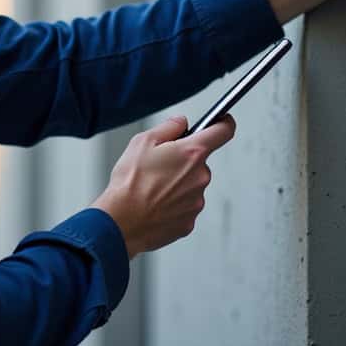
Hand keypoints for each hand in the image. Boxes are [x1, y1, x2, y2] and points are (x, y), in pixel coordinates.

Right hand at [90, 115, 235, 258]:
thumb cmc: (129, 183)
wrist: (121, 222)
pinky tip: (155, 205)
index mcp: (192, 153)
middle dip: (184, 161)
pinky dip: (173, 204)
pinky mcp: (190, 221)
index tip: (221, 122)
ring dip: (178, 184)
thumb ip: (168, 127)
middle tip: (160, 166)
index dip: (223, 123)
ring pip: (192, 185)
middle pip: (200, 162)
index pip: (223, 131)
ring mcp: (197, 201)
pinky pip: (185, 206)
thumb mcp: (142, 142)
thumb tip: (180, 123)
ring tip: (152, 189)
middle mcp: (201, 177)